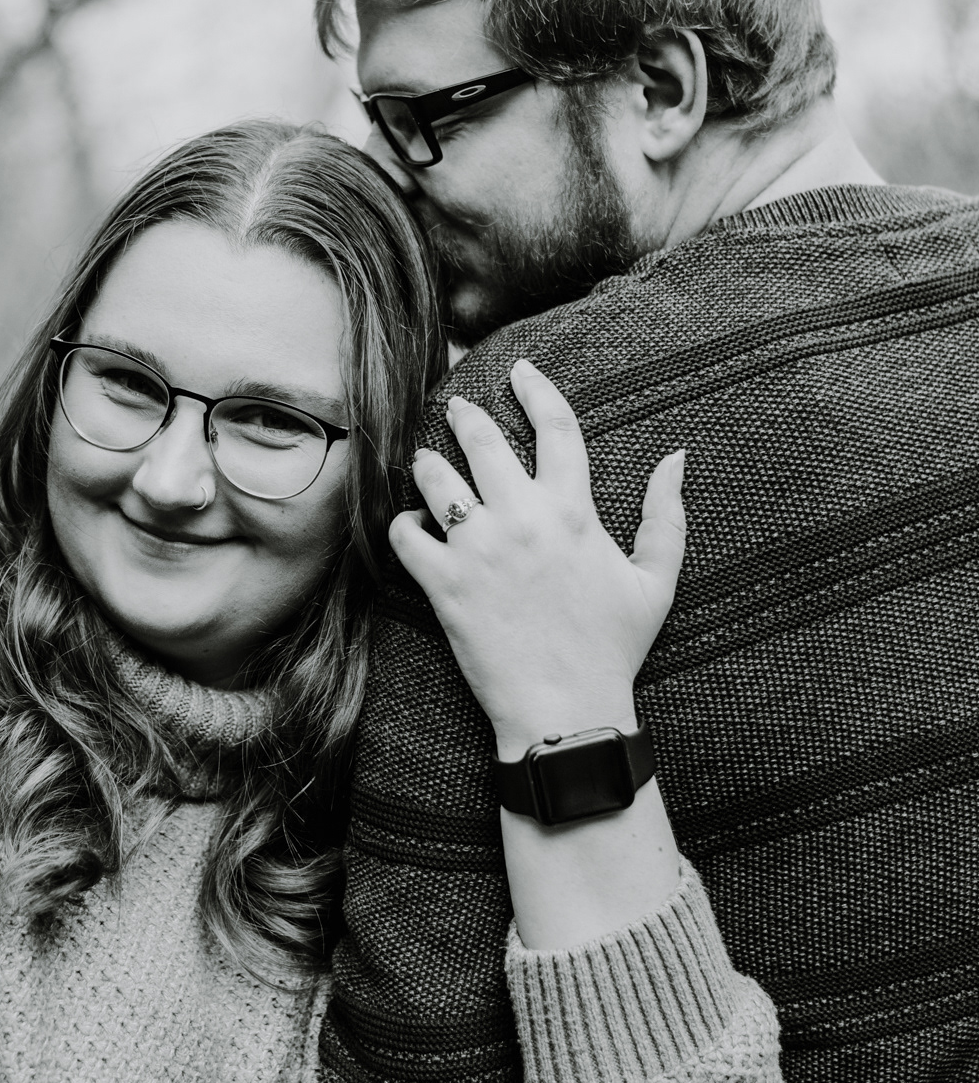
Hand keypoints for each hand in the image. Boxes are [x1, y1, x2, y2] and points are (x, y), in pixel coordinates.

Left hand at [388, 359, 685, 760]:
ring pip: (436, 479)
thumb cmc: (612, 648)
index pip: (556, 427)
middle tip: (457, 408)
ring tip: (426, 462)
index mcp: (574, 512)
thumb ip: (667, 517)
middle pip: (483, 440)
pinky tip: (413, 526)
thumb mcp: (655, 581)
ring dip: (428, 464)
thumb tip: (678, 459)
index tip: (522, 372)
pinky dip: (403, 524)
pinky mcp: (443, 584)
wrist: (566, 711)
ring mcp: (478, 550)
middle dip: (466, 416)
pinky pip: (404, 535)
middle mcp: (523, 520)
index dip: (537, 390)